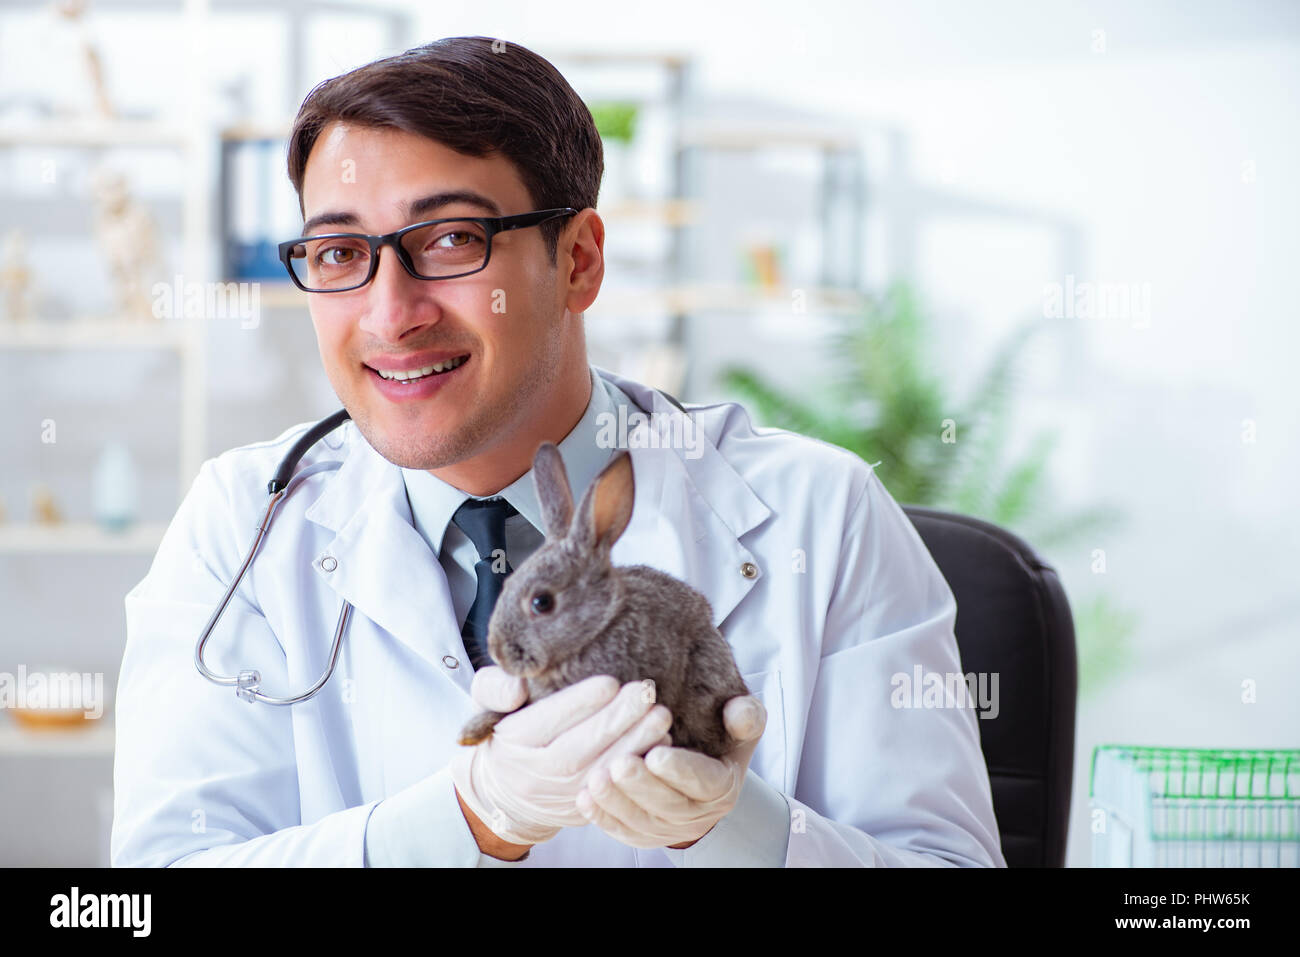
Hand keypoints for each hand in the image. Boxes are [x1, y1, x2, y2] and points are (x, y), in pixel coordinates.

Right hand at [449, 667, 672, 846]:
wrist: (505, 790)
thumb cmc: (506, 734)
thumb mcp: (486, 703)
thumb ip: (495, 687)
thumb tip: (517, 686)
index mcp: (513, 742)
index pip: (547, 721)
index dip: (580, 703)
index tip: (610, 682)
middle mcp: (536, 775)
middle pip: (578, 749)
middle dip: (616, 721)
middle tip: (645, 693)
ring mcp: (562, 797)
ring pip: (601, 772)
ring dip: (635, 743)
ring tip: (660, 715)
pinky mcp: (585, 809)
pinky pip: (615, 790)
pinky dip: (639, 766)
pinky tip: (660, 742)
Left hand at [575, 694, 765, 848]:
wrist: (698, 769)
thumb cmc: (716, 738)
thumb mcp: (739, 724)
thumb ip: (745, 715)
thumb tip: (738, 712)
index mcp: (722, 785)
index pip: (705, 782)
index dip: (681, 770)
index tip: (657, 754)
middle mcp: (697, 814)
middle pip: (668, 805)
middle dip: (642, 786)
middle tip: (619, 764)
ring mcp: (668, 828)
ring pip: (641, 821)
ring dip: (617, 802)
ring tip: (595, 779)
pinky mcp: (643, 834)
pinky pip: (621, 830)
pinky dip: (602, 817)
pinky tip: (584, 798)